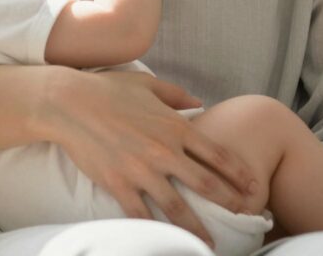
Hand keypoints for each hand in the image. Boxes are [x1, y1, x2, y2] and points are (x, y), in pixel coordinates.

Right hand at [42, 67, 257, 248]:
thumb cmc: (108, 89)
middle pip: (206, 184)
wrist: (70, 103)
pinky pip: (141, 214)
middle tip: (244, 215)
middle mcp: (164, 151)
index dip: (238, 172)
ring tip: (210, 244)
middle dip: (229, 202)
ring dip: (197, 228)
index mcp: (175, 126)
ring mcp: (141, 171)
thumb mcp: (148, 84)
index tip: (253, 185)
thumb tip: (198, 102)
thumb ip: (176, 94)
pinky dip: (154, 230)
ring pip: (177, 207)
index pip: (217, 154)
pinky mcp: (119, 184)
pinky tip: (165, 241)